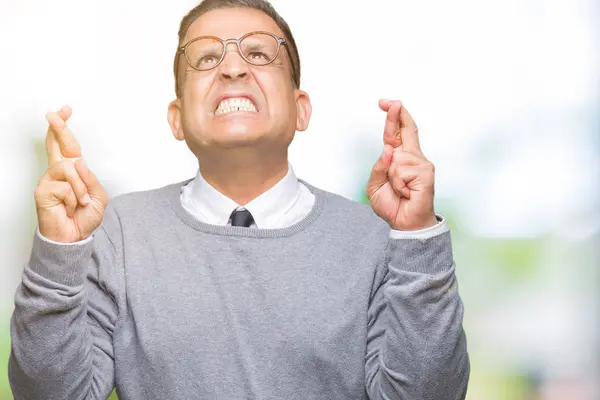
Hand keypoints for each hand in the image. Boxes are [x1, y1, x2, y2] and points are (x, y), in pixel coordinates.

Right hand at [35, 105, 107, 242]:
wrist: (75, 237)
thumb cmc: (84, 217)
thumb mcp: (98, 196)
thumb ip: (90, 179)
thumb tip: (78, 163)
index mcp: (72, 171)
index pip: (67, 145)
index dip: (64, 128)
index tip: (65, 110)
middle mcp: (58, 172)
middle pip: (56, 144)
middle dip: (58, 127)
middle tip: (54, 113)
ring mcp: (48, 180)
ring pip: (69, 169)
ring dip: (81, 188)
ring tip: (81, 203)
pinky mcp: (42, 191)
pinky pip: (65, 186)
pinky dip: (74, 198)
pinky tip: (69, 208)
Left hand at [366, 100, 436, 230]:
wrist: (404, 224)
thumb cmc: (392, 205)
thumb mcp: (375, 185)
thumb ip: (379, 166)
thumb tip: (389, 149)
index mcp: (400, 158)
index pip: (396, 133)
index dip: (392, 117)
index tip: (385, 102)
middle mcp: (413, 157)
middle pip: (406, 129)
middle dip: (397, 114)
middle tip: (391, 102)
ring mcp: (421, 163)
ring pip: (395, 158)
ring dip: (391, 177)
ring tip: (399, 190)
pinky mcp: (426, 173)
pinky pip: (400, 171)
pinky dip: (397, 184)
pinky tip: (406, 193)